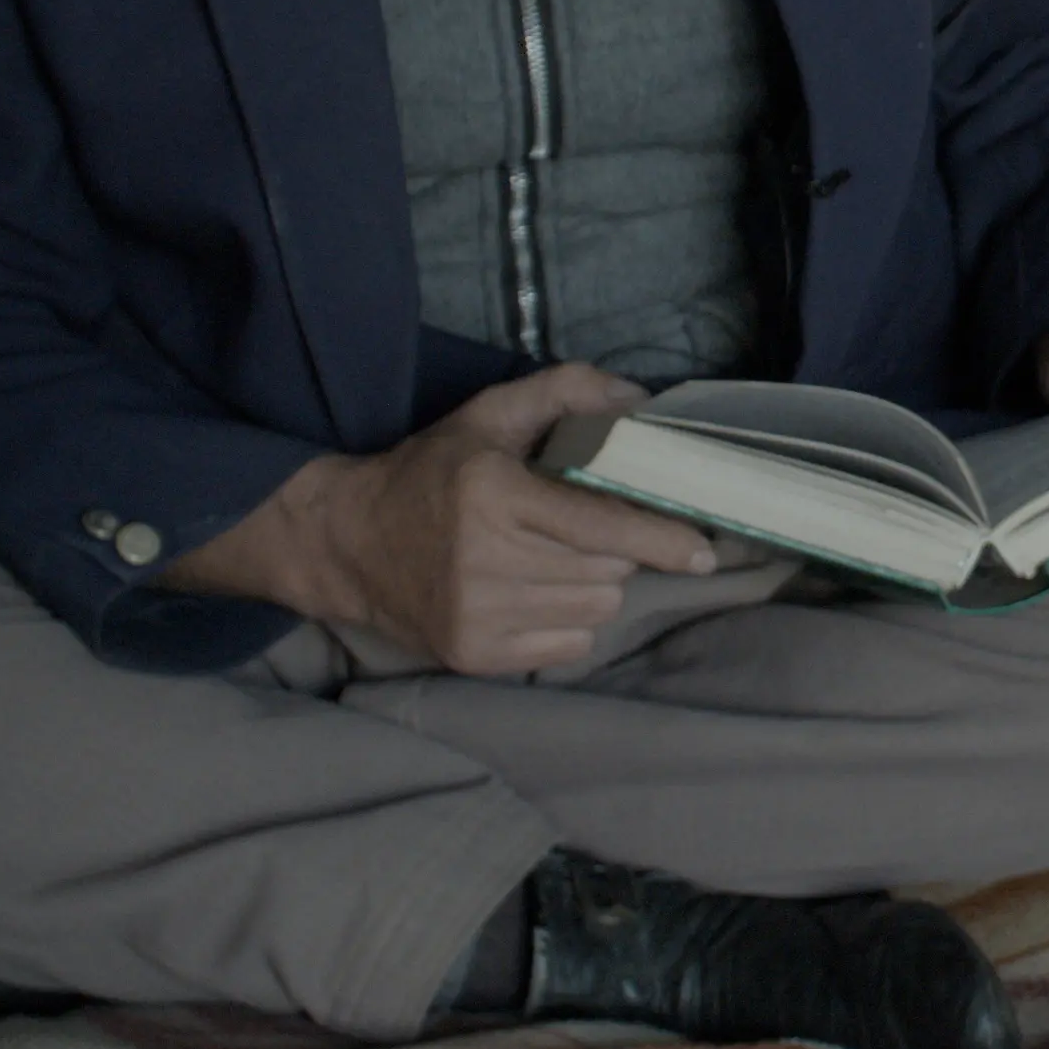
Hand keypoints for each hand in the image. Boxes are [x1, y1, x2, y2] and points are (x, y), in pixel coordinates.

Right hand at [170, 363, 718, 676]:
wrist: (348, 544)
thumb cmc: (431, 473)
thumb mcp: (487, 416)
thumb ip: (563, 392)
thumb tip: (637, 399)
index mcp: (493, 494)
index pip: (600, 526)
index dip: (659, 538)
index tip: (701, 549)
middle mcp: (484, 559)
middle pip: (606, 571)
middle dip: (613, 551)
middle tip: (579, 532)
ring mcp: (478, 615)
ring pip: (594, 609)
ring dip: (591, 586)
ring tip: (551, 561)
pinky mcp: (475, 655)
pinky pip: (568, 646)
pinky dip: (567, 623)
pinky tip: (532, 594)